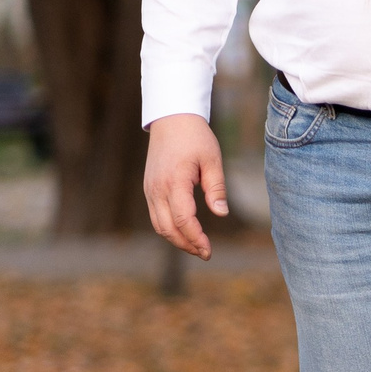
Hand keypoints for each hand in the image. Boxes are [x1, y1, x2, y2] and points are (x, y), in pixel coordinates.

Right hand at [144, 113, 227, 258]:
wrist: (171, 119)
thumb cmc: (195, 138)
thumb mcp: (212, 160)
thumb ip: (216, 188)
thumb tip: (221, 214)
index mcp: (174, 181)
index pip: (183, 219)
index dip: (196, 238)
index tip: (209, 250)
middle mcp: (157, 189)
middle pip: (168, 228)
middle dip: (186, 245)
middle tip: (206, 253)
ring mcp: (150, 190)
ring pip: (159, 225)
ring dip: (176, 240)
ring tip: (197, 247)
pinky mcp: (149, 189)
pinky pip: (156, 216)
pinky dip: (169, 229)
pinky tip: (184, 232)